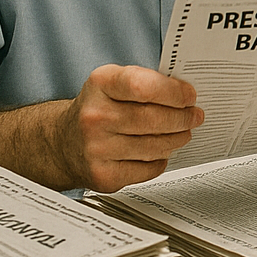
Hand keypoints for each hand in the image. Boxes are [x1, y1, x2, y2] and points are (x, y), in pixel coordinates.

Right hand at [57, 65, 202, 192]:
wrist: (62, 142)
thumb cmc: (98, 108)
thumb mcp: (115, 82)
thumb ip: (148, 82)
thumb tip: (187, 94)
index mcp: (101, 84)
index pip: (144, 86)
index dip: (174, 93)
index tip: (190, 96)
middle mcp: (94, 116)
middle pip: (154, 119)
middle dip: (184, 118)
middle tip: (195, 116)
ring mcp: (96, 148)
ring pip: (155, 146)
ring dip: (177, 139)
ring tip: (182, 133)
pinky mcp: (102, 175)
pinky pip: (148, 169)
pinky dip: (160, 160)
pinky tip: (159, 152)